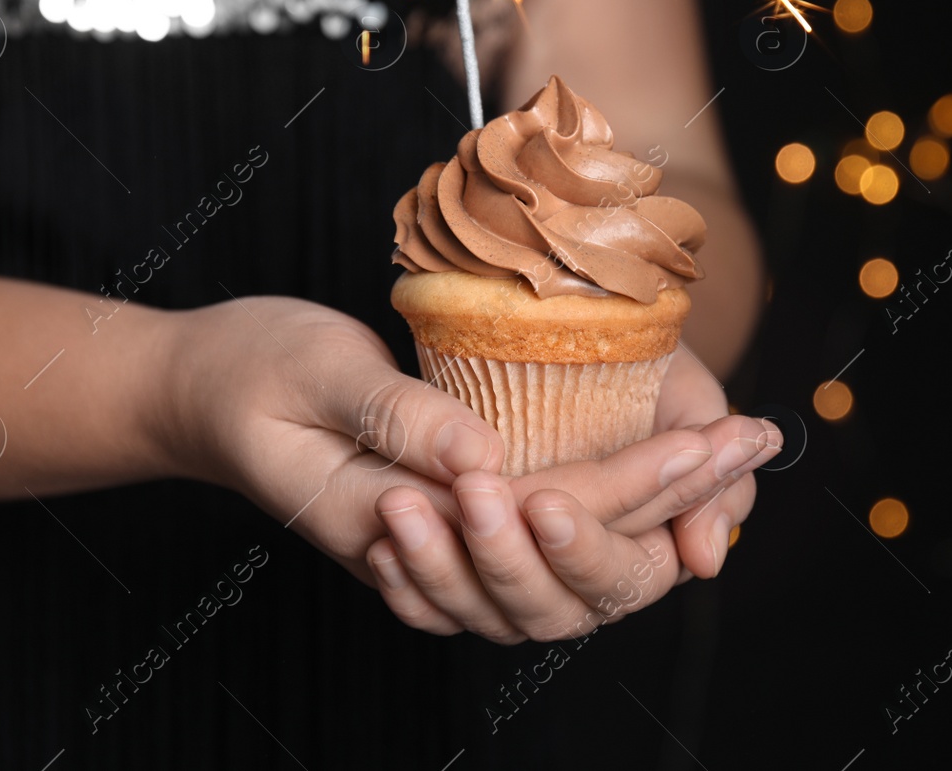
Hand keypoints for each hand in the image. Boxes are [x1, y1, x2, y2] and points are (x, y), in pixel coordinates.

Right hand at [154, 297, 776, 605]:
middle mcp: (425, 555)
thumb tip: (486, 461)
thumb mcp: (313, 372)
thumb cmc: (248, 371)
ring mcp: (434, 554)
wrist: (197, 395)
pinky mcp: (440, 534)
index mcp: (393, 518)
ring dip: (654, 523)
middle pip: (575, 563)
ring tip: (728, 463)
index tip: (720, 433)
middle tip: (754, 439)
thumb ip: (397, 417)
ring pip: (564, 581)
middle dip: (677, 500)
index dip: (646, 479)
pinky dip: (604, 539)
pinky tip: (661, 505)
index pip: (545, 514)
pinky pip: (533, 565)